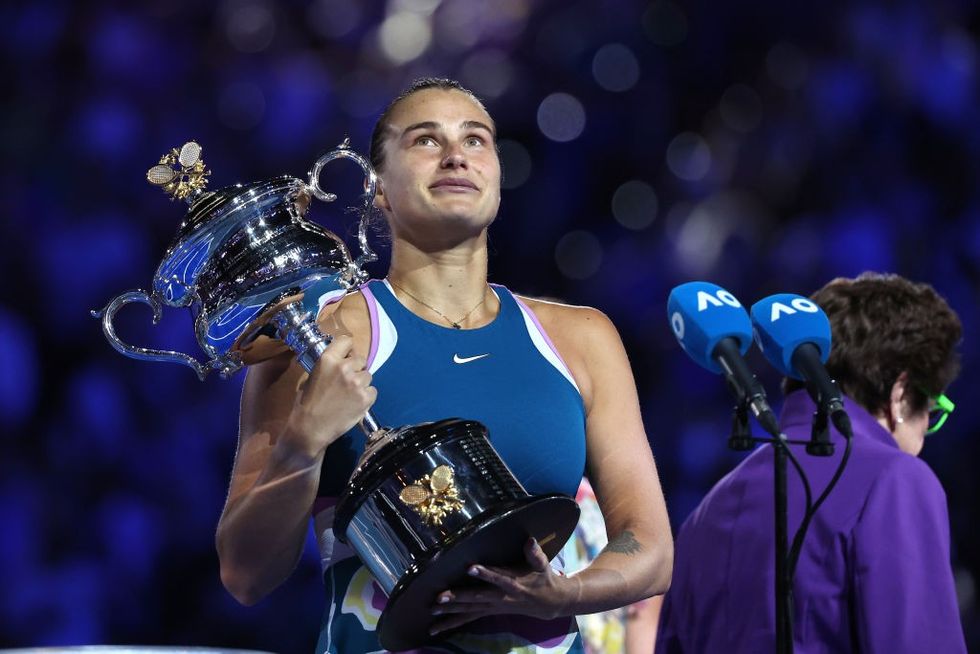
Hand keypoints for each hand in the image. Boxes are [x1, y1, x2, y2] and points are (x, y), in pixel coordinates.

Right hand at [283, 335, 376, 456]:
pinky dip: (366, 397)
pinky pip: (373, 391)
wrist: (310, 428)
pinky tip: (355, 404)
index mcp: (328, 359)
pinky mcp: (366, 397)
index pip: (347, 340)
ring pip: (368, 376)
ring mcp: (357, 382)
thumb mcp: (312, 377)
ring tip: (349, 396)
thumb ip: (329, 366)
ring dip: (361, 383)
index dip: (347, 350)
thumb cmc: (306, 404)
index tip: (346, 356)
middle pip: (361, 359)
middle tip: (347, 381)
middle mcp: (345, 367)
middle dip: (356, 368)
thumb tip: (341, 361)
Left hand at [429, 538, 572, 635]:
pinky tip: (436, 628)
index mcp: (513, 584)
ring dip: (451, 612)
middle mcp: (501, 598)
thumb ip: (535, 554)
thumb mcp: (543, 565)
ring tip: (433, 610)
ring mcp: (493, 607)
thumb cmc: (543, 579)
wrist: (549, 603)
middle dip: (458, 597)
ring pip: (469, 611)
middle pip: (477, 598)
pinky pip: (469, 619)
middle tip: (439, 598)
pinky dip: (452, 623)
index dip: (485, 573)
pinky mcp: (489, 611)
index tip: (470, 567)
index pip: (498, 578)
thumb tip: (530, 541)